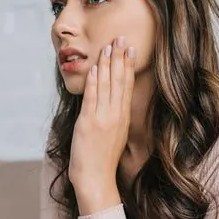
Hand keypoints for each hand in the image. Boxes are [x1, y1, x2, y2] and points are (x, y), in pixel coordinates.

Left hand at [68, 36, 134, 190]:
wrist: (96, 180)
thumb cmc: (102, 161)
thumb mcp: (113, 136)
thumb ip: (112, 118)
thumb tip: (107, 102)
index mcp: (123, 117)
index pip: (127, 85)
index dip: (127, 66)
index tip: (129, 49)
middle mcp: (116, 115)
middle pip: (119, 81)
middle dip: (119, 58)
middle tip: (120, 38)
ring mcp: (103, 118)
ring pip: (106, 85)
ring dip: (105, 64)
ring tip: (107, 46)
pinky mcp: (89, 123)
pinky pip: (92, 98)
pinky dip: (93, 82)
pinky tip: (94, 69)